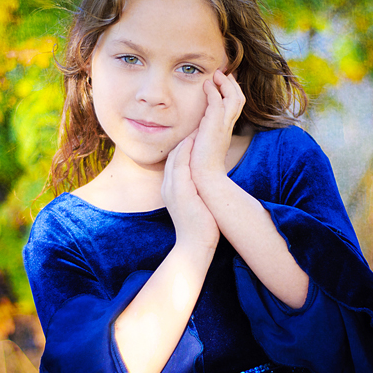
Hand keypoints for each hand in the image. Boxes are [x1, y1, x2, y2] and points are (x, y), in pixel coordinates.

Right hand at [161, 134, 219, 249]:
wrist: (195, 245)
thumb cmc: (200, 229)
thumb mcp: (196, 207)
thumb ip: (197, 194)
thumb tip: (205, 188)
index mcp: (171, 191)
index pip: (175, 163)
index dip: (184, 149)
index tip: (196, 137)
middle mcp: (168, 187)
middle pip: (172, 156)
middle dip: (183, 140)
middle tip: (196, 126)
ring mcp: (171, 188)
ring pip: (175, 157)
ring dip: (185, 141)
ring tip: (196, 128)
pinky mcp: (179, 190)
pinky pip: (180, 164)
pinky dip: (186, 150)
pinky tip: (193, 140)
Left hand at [189, 71, 245, 185]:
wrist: (203, 177)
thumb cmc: (199, 165)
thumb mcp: (201, 145)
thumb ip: (200, 135)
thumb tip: (193, 131)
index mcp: (224, 130)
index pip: (233, 107)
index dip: (230, 93)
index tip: (222, 82)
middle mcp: (227, 126)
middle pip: (238, 99)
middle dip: (232, 84)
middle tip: (223, 73)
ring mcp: (223, 126)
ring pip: (234, 97)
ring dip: (225, 84)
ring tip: (217, 74)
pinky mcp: (216, 126)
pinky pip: (219, 102)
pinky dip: (214, 91)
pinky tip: (206, 84)